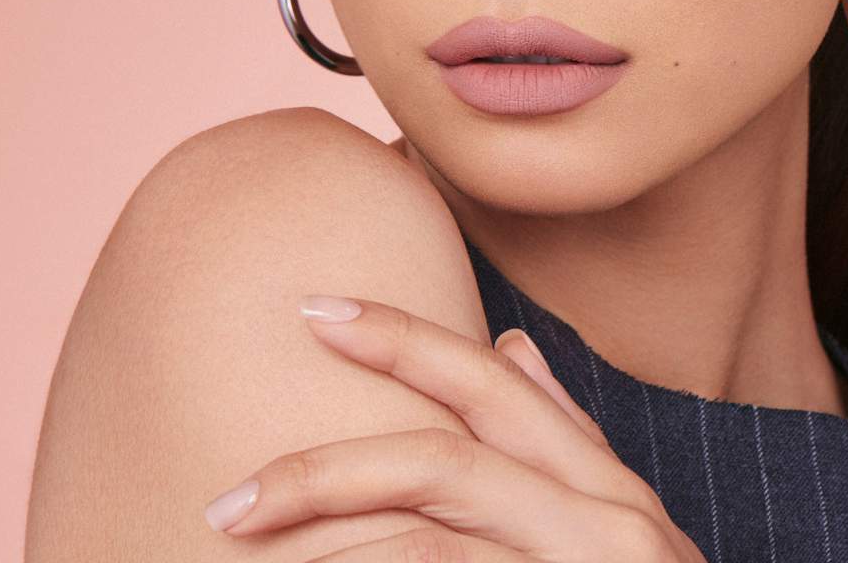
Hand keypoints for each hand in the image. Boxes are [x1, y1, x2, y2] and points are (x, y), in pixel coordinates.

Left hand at [202, 293, 707, 560]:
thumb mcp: (621, 527)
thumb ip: (565, 440)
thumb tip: (511, 343)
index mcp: (604, 485)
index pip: (491, 384)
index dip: (402, 337)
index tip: (313, 309)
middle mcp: (603, 522)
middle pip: (439, 463)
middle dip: (323, 470)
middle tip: (226, 502)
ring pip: (423, 544)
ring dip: (324, 553)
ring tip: (250, 560)